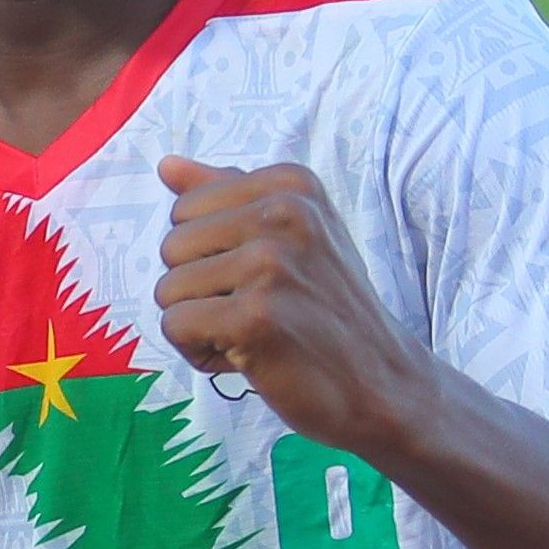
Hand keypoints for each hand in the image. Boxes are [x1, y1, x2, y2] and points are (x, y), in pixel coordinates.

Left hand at [152, 157, 439, 457]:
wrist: (382, 384)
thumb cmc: (328, 312)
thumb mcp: (293, 238)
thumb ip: (228, 196)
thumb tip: (166, 164)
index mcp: (292, 184)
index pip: (186, 209)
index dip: (210, 256)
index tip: (262, 280)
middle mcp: (284, 212)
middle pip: (172, 247)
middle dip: (199, 291)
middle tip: (259, 312)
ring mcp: (270, 263)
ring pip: (168, 289)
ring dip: (201, 325)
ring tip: (256, 334)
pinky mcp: (255, 315)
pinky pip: (175, 326)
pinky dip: (201, 353)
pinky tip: (248, 359)